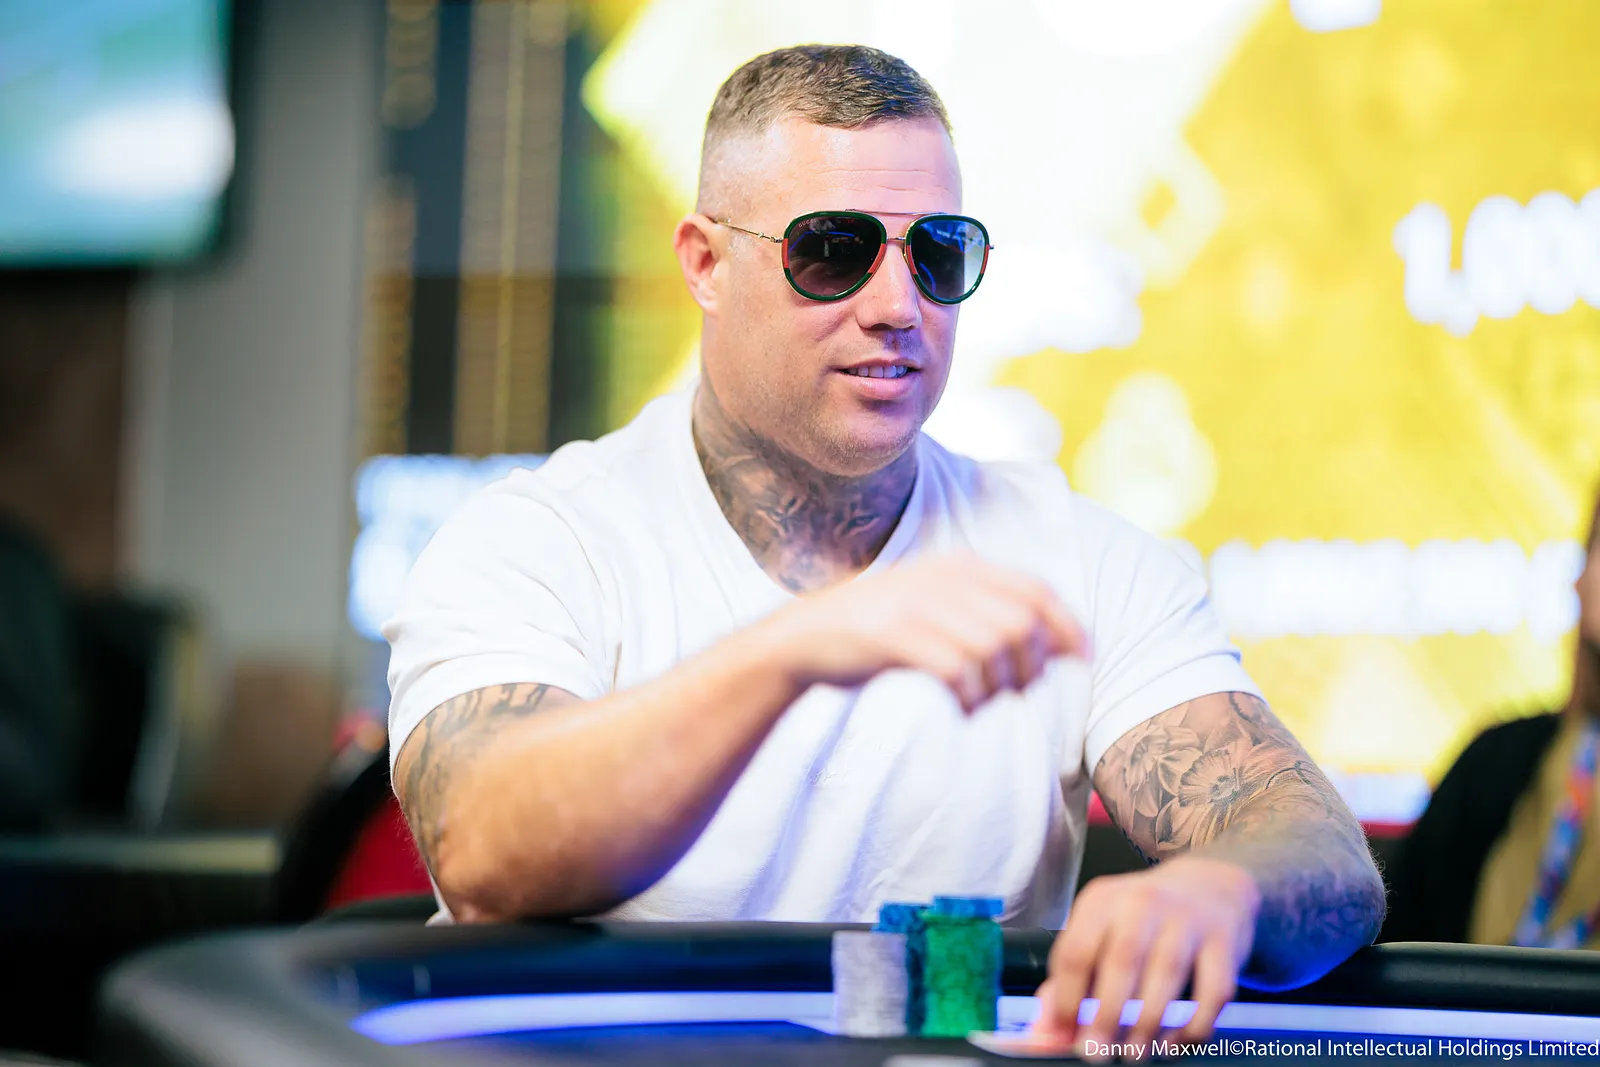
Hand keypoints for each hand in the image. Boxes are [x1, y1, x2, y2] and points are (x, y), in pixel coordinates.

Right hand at [758, 551, 1089, 710]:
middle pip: (1021, 622)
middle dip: (1031, 666)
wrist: (804, 639)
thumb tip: (1049, 644)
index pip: (1036, 591)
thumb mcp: (933, 606)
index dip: (1067, 627)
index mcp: (959, 566)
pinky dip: (968, 698)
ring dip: (998, 687)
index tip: (1079, 661)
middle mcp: (942, 578)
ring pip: (994, 646)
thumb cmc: (878, 633)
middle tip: (1014, 693)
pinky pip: (956, 669)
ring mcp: (916, 603)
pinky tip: (958, 708)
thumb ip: (983, 611)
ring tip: (980, 702)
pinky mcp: (893, 634)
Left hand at [1032, 857, 1259, 1059]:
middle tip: (1095, 1053)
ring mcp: (1188, 919)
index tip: (1063, 1034)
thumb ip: (1068, 984)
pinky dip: (1193, 1026)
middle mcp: (1143, 903)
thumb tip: (1042, 1035)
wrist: (1210, 888)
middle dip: (1106, 1016)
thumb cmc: (1142, 921)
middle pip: (1121, 962)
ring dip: (1146, 1025)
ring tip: (1133, 1055)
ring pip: (1167, 977)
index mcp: (1102, 901)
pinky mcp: (1225, 942)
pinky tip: (1173, 1045)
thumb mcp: (1099, 934)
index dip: (1067, 999)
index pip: (1076, 950)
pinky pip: (1213, 992)